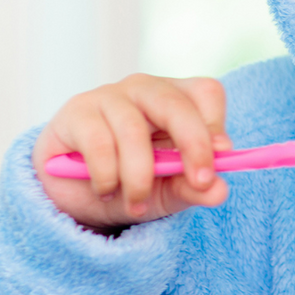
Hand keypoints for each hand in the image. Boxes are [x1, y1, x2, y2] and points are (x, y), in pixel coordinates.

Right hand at [32, 74, 232, 231]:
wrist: (75, 197)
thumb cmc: (128, 183)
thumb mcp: (166, 192)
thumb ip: (191, 189)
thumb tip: (220, 191)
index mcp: (176, 100)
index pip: (206, 93)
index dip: (215, 125)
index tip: (219, 160)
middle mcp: (144, 89)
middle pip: (175, 104)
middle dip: (193, 144)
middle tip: (200, 182)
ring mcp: (108, 96)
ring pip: (134, 130)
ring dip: (140, 177)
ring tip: (135, 204)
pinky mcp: (76, 112)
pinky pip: (99, 143)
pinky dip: (107, 176)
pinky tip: (106, 191)